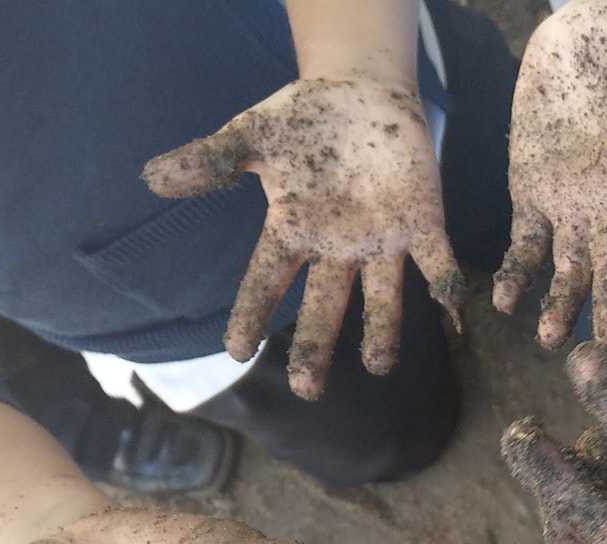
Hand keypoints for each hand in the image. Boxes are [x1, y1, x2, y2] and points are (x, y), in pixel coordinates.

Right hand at [144, 78, 458, 398]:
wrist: (361, 90)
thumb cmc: (304, 119)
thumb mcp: (252, 136)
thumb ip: (210, 161)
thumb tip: (153, 178)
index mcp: (295, 231)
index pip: (267, 280)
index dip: (251, 313)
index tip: (235, 352)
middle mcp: (338, 248)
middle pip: (325, 306)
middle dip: (316, 346)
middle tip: (309, 391)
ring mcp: (382, 240)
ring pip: (382, 296)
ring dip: (382, 330)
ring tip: (379, 366)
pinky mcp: (423, 222)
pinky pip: (438, 259)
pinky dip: (446, 281)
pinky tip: (453, 304)